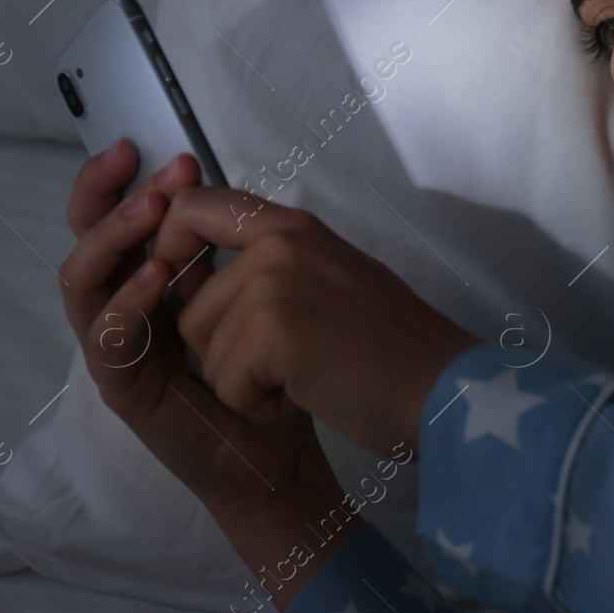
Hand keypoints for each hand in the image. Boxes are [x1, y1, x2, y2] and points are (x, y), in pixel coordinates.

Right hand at [59, 139, 357, 608]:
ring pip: (81, 282)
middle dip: (105, 193)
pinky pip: (107, 338)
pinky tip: (158, 277)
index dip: (134, 182)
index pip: (119, 221)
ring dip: (114, 238)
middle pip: (85, 240)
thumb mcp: (250, 296)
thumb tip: (214, 187)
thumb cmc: (267, 372)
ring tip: (151, 210)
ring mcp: (117, 350)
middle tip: (135, 160)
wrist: (278, 452)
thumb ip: (226, 249)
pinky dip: (128, 301)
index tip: (176, 156)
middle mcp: (122, 311)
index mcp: (149, 284)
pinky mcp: (123, 388)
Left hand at [152, 171, 482, 456]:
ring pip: (203, 349)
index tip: (183, 283)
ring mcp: (273, 283)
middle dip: (224, 349)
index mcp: (296, 226)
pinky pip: (226, 385)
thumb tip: (204, 273)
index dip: (172, 246)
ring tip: (308, 376)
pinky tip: (309, 395)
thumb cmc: (397, 348)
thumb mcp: (335, 278)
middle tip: (290, 360)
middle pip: (191, 301)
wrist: (442, 387)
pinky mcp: (271, 332)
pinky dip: (261, 406)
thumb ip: (277, 265)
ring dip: (245, 381)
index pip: (197, 206)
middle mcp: (280, 242)